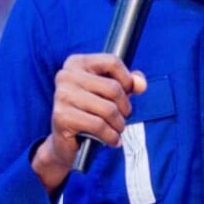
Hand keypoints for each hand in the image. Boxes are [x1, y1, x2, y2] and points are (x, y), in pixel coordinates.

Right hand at [32, 54, 146, 192]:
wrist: (64, 141)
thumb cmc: (89, 112)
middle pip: (113, 88)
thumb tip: (141, 84)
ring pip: (108, 109)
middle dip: (125, 108)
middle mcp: (66, 76)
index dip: (127, 80)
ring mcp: (62, 96)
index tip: (128, 93)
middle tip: (123, 118)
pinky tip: (112, 139)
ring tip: (117, 130)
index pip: (112, 62)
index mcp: (77, 63)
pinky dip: (111, 136)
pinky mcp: (62, 117)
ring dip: (119, 124)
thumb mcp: (109, 93)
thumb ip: (129, 83)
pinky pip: (98, 126)